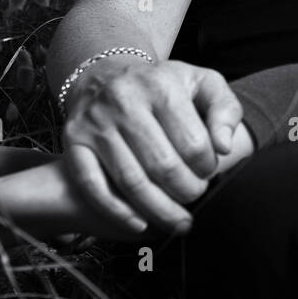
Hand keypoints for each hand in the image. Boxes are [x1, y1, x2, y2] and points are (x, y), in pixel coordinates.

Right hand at [60, 57, 240, 234]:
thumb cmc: (163, 85)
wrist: (107, 75)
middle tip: (195, 196)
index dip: (207, 167)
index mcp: (161, 86)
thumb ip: (225, 110)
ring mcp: (95, 123)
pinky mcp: (72, 141)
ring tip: (178, 222)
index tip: (208, 172)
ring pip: (131, 181)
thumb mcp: (203, 83)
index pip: (193, 142)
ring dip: (159, 210)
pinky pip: (93, 185)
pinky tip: (139, 224)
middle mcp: (123, 101)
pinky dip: (117, 211)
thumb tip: (224, 147)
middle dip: (186, 191)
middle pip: (162, 166)